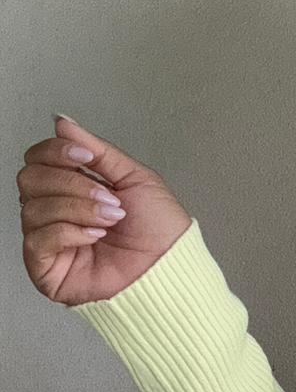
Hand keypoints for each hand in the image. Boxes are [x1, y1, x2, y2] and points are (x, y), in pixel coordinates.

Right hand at [18, 115, 192, 306]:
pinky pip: (38, 238)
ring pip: (33, 207)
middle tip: (107, 197)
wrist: (171, 268)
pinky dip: (69, 232)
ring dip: (78, 208)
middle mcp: (56, 211)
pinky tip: (94, 237)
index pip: (38, 159)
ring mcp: (49, 239)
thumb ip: (97, 150)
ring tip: (110, 219)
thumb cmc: (160, 231)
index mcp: (72, 188)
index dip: (55, 151)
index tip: (85, 156)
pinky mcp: (46, 268)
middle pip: (29, 178)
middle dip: (71, 182)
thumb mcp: (134, 178)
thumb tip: (63, 123)